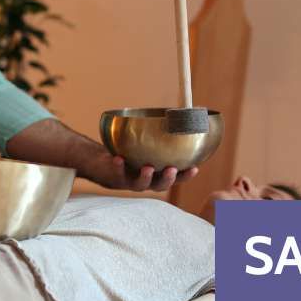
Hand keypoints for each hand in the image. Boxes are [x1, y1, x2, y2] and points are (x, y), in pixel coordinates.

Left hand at [81, 149, 198, 191]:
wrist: (105, 162)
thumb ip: (161, 138)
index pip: (176, 177)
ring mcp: (131, 181)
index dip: (186, 175)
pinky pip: (117, 173)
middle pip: (160, 185)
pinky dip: (118, 166)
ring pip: (140, 184)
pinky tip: (118, 158)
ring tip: (148, 167)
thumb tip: (179, 116)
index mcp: (157, 174)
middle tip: (172, 169)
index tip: (195, 168)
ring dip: (145, 177)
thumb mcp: (148, 146)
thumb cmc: (131, 152)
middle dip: (167, 179)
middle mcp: (146, 181)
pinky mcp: (116, 178)